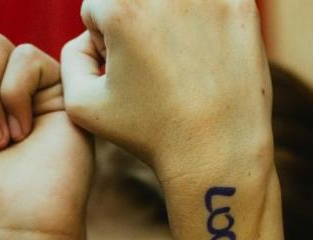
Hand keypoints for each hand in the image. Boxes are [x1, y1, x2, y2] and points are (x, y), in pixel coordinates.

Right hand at [61, 0, 271, 183]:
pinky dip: (202, 28)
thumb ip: (70, 57)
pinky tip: (204, 63)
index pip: (95, 5)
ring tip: (175, 64)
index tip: (120, 69)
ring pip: (171, 3)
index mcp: (121, 8)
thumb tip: (88, 35)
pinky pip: (208, 6)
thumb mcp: (80, 104)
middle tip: (146, 66)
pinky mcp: (242, 6)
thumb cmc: (147, 131)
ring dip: (166, 23)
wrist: (216, 151)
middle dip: (132, 25)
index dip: (102, 41)